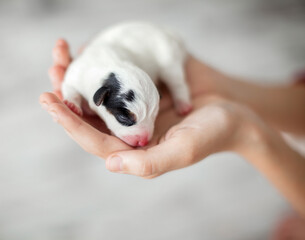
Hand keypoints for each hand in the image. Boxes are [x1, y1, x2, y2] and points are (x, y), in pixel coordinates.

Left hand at [39, 39, 260, 177]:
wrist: (234, 113)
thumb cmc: (213, 133)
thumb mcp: (184, 149)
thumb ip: (149, 163)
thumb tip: (110, 164)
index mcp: (135, 151)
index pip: (93, 139)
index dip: (69, 122)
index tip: (49, 100)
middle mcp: (130, 133)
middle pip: (90, 117)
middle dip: (67, 95)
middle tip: (52, 70)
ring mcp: (136, 112)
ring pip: (100, 98)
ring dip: (79, 79)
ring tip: (61, 58)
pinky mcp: (144, 94)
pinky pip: (117, 82)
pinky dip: (102, 69)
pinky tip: (89, 54)